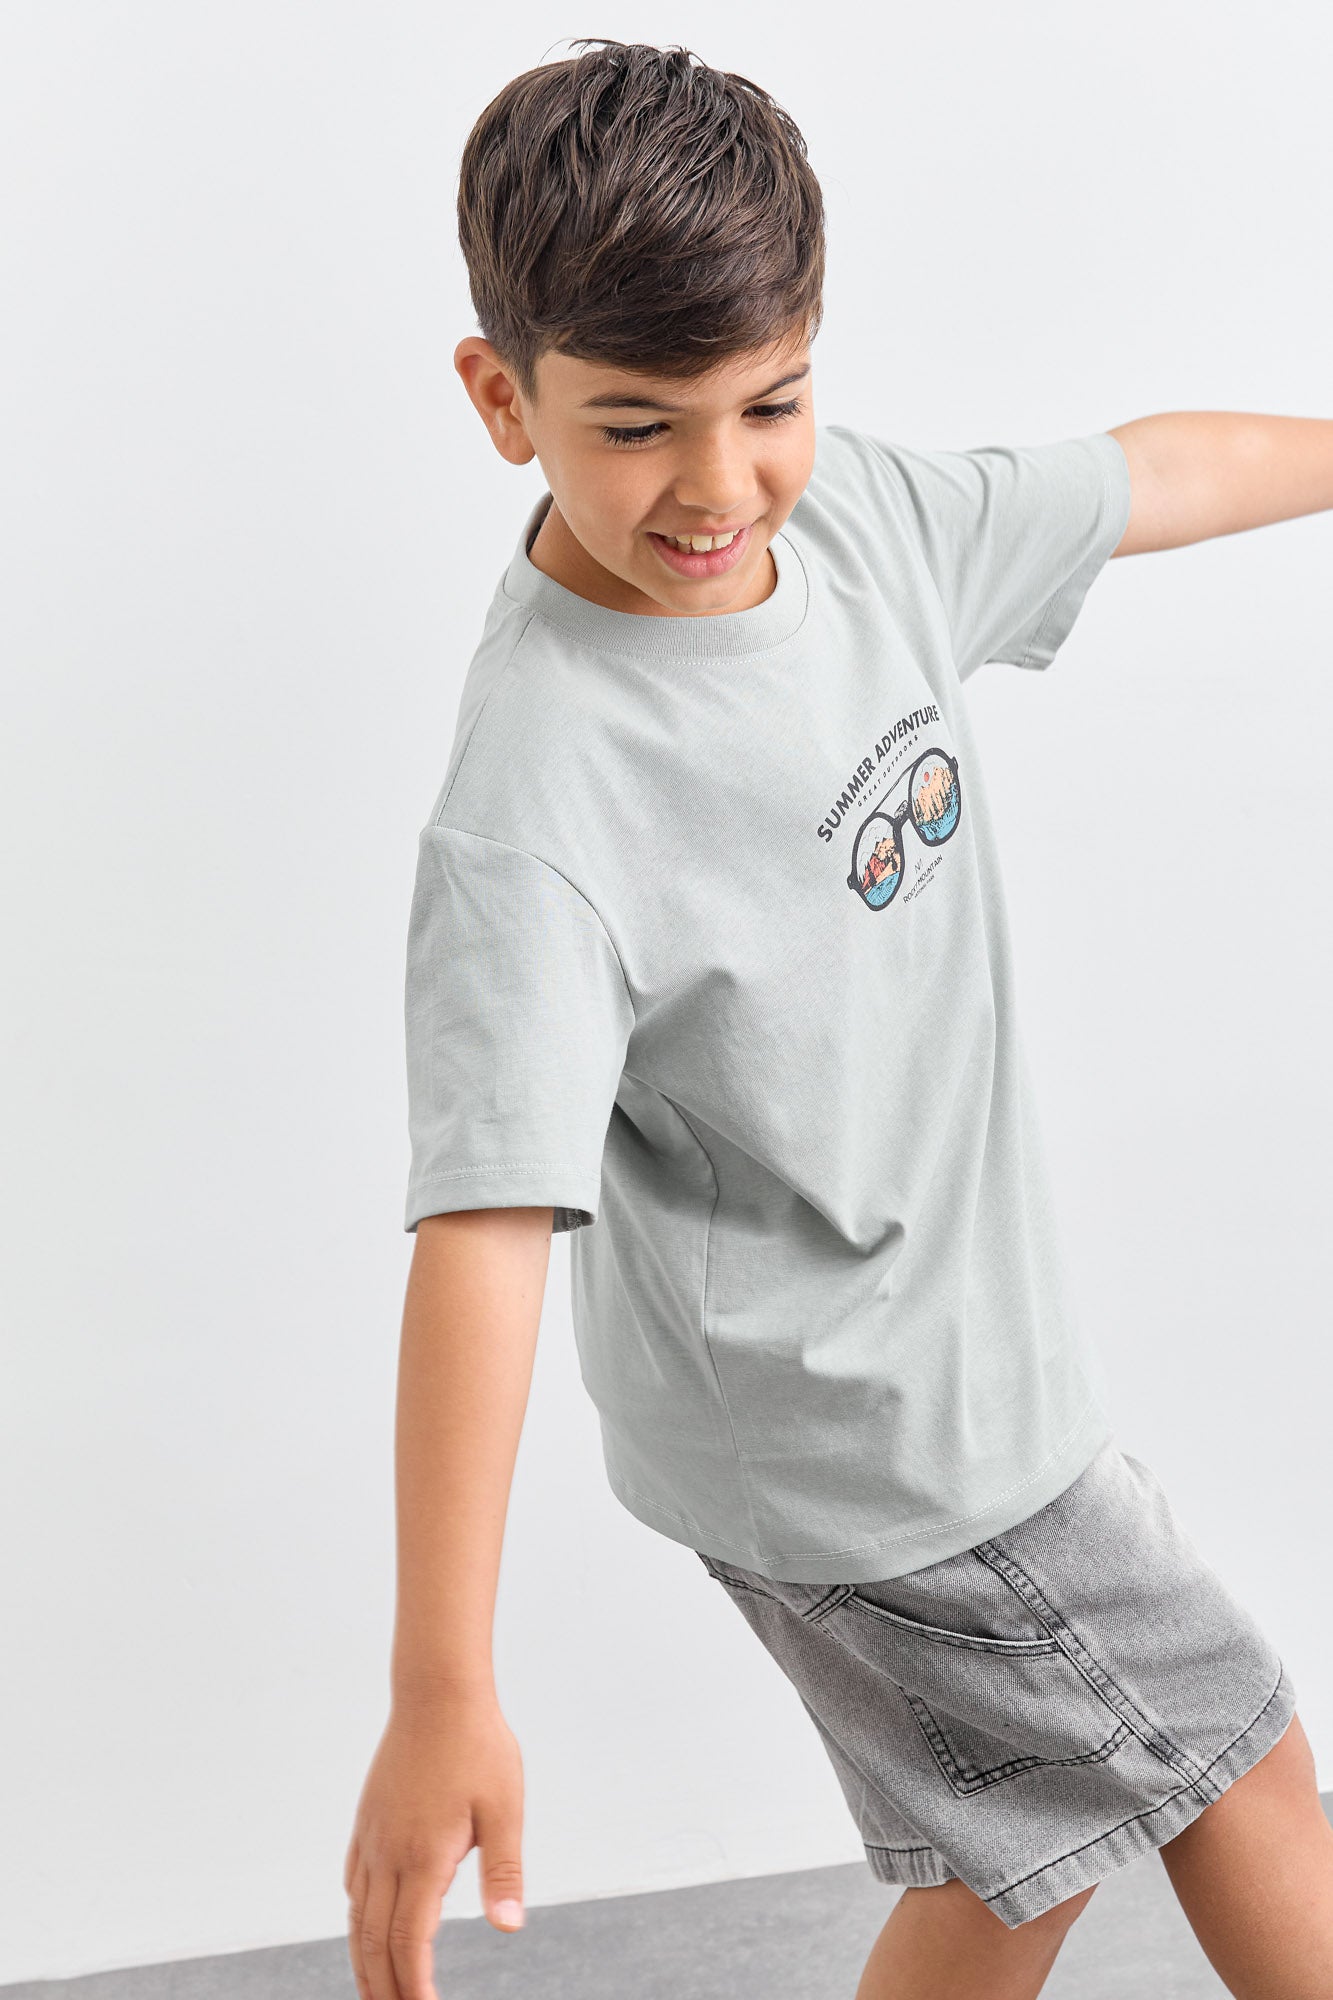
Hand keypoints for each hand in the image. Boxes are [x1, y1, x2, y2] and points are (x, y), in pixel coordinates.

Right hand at [344, 1687, 524, 1999]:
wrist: (438, 1691)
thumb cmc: (478, 1746)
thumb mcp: (505, 1809)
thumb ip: (504, 1871)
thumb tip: (509, 1926)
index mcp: (423, 1858)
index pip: (409, 1944)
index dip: (413, 1988)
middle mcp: (388, 1854)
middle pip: (374, 1941)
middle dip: (382, 1988)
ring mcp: (372, 1836)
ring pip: (357, 1915)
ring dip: (364, 1959)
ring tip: (375, 1990)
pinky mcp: (367, 1818)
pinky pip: (353, 1880)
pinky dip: (357, 1916)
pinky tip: (365, 1922)